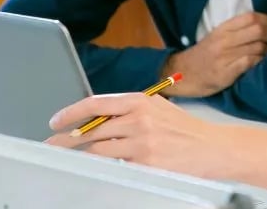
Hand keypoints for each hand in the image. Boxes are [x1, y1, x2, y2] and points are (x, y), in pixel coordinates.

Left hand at [46, 93, 220, 178]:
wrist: (213, 148)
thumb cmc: (186, 130)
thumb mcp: (158, 109)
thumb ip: (130, 110)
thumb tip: (97, 117)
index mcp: (141, 100)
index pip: (96, 104)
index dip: (71, 112)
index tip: (56, 121)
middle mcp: (139, 119)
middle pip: (92, 129)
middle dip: (68, 139)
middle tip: (53, 144)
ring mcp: (142, 142)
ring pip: (99, 149)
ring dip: (83, 154)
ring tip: (72, 157)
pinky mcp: (146, 163)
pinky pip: (116, 165)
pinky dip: (109, 165)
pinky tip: (105, 166)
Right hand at [162, 12, 266, 96]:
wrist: (182, 73)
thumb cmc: (204, 55)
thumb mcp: (217, 36)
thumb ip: (237, 30)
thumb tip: (265, 26)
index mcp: (223, 28)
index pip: (251, 17)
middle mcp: (224, 40)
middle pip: (258, 30)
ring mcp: (224, 56)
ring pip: (258, 46)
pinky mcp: (225, 72)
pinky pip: (250, 62)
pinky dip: (261, 62)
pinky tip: (262, 64)